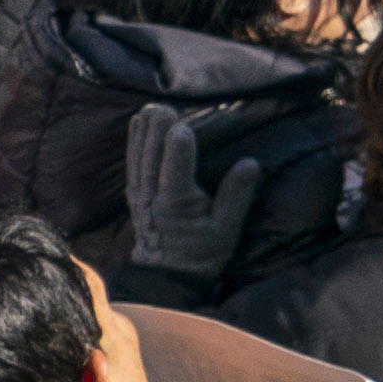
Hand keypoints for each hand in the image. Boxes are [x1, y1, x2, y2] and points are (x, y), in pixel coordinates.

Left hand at [117, 116, 269, 297]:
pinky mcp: (134, 193)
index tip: (184, 127)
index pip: (175, 171)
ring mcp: (140, 194)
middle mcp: (153, 196)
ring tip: (151, 107)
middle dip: (156, 131)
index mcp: (177, 204)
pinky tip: (138, 124)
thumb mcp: (227, 229)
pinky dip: (134, 141)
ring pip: (138, 157)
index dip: (178, 148)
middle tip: (163, 107)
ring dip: (143, 131)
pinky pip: (132, 162)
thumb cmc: (203, 251)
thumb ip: (236, 196)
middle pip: (151, 158)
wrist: (167, 274)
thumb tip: (250, 163)